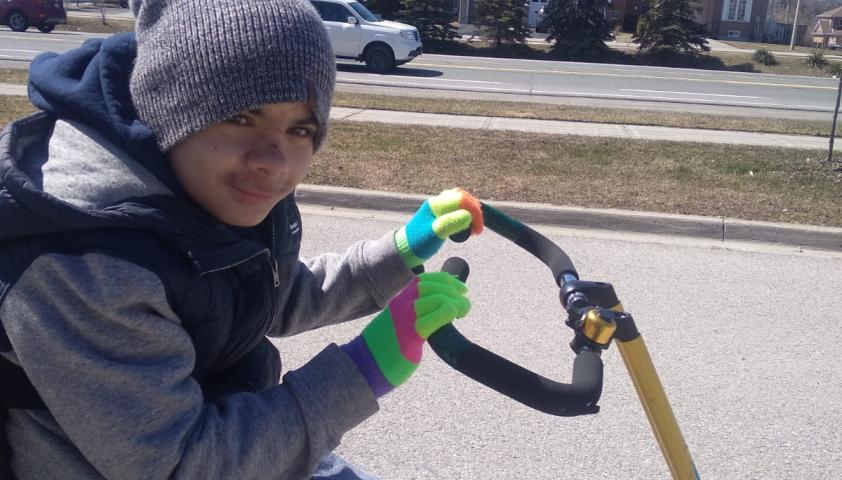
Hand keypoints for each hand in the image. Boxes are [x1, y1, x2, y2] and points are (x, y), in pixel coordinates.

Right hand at [341, 272, 470, 396]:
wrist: (364, 365)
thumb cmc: (385, 348)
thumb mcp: (399, 324)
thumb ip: (415, 315)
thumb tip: (439, 309)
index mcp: (399, 300)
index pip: (425, 279)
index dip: (447, 280)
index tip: (461, 289)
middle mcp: (401, 305)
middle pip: (434, 286)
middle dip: (455, 292)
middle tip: (464, 307)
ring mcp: (405, 319)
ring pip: (438, 299)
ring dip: (457, 304)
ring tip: (462, 314)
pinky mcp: (410, 336)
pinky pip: (435, 319)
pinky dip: (448, 314)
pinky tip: (452, 320)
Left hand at [394, 188, 483, 268]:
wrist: (406, 248)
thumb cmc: (419, 243)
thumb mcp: (435, 234)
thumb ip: (450, 223)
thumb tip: (468, 215)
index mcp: (436, 205)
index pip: (462, 199)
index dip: (474, 213)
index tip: (478, 231)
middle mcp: (438, 202)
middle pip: (463, 197)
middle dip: (474, 211)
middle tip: (477, 230)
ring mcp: (438, 206)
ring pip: (460, 201)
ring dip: (470, 212)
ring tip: (473, 228)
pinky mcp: (439, 212)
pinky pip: (456, 207)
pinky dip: (465, 214)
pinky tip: (466, 225)